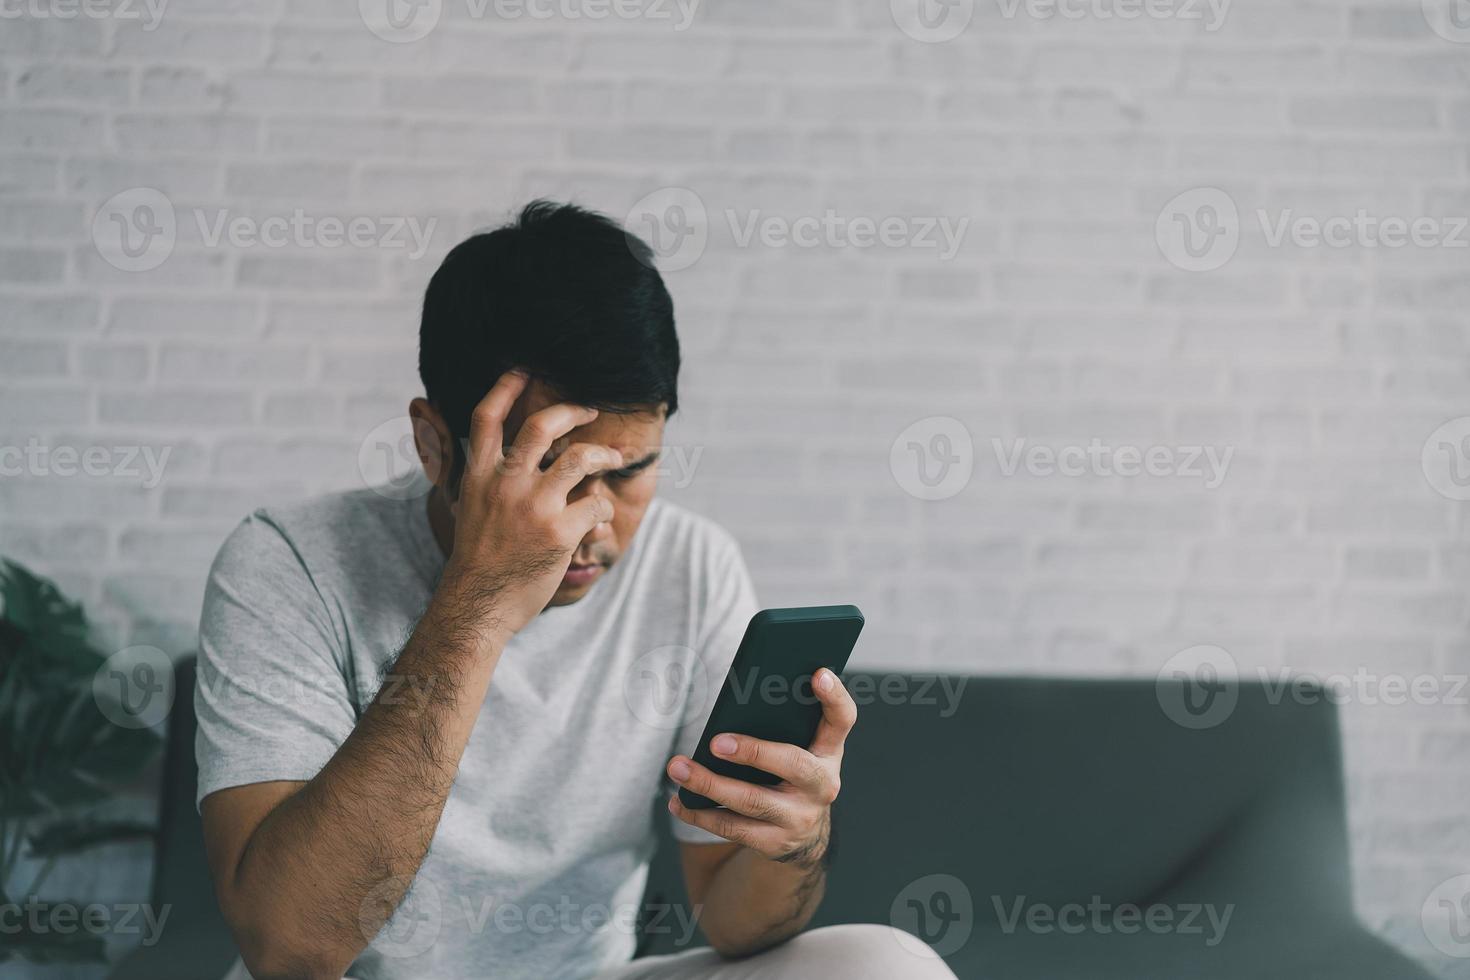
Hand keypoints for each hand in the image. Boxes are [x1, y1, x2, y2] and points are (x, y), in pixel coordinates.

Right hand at [438, 370, 620, 639]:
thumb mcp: (468, 508)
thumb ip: (482, 477)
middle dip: (572, 410)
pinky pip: (595, 502)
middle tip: (589, 410)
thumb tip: (486, 455)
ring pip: (580, 458)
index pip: (487, 417)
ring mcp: (534, 506)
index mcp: (479, 476)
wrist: (478, 605)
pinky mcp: (560, 531)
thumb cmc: (477, 559)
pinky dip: (602, 506)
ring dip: (603, 454)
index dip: (506, 386)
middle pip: (541, 426)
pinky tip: (598, 516)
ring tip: (611, 458)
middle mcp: (506, 484)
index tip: (523, 369)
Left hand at [666, 668, 855, 866]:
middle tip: (715, 742)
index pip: (842, 719)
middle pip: (792, 764)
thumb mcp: (799, 748)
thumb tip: (735, 704)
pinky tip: (678, 801)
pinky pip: (732, 828)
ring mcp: (799, 817)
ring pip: (751, 801)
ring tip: (678, 768)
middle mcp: (822, 785)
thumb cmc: (791, 775)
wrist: (803, 835)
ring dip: (709, 784)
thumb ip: (782, 726)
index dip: (835, 696)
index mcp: (829, 752)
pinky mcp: (774, 842)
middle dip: (752, 752)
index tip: (818, 673)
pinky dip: (700, 814)